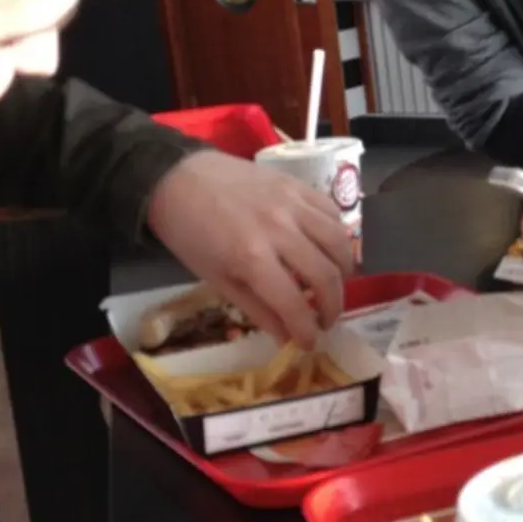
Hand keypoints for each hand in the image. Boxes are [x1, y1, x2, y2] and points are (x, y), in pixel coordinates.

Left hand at [144, 152, 352, 348]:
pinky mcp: (297, 184)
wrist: (178, 178)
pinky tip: (328, 250)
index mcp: (252, 258)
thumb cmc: (190, 234)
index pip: (295, 304)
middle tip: (326, 320)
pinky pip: (332, 212)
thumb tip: (287, 338)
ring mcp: (292, 203)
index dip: (308, 331)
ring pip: (339, 242)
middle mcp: (280, 230)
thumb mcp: (216, 279)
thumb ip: (257, 309)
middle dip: (332, 307)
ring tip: (335, 286)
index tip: (311, 343)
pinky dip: (338, 236)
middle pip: (325, 275)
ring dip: (344, 272)